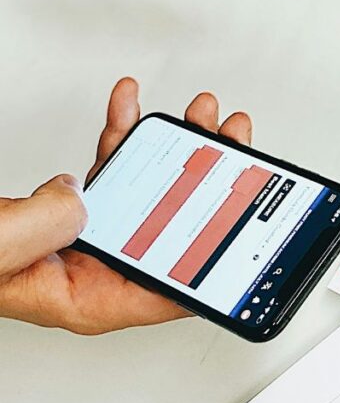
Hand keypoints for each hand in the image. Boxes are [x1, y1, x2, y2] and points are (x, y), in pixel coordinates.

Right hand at [0, 78, 252, 334]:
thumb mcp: (3, 250)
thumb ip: (45, 227)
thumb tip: (83, 193)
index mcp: (93, 298)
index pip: (174, 288)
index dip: (219, 260)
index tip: (252, 224)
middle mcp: (100, 267)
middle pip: (176, 227)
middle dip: (211, 178)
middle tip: (234, 140)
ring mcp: (88, 236)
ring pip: (151, 190)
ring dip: (176, 147)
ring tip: (200, 113)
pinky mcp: (70, 207)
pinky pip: (108, 168)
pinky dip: (121, 133)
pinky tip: (131, 103)